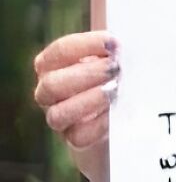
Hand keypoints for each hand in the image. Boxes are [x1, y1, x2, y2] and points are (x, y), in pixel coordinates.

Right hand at [34, 31, 119, 149]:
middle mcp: (48, 92)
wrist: (116, 112)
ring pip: (58, 115)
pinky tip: (116, 110)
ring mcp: (58, 117)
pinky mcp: (73, 138)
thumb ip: (110, 49)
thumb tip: (122, 46)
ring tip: (115, 90)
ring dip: (90, 100)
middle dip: (88, 74)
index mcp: (51, 64)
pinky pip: (78, 137)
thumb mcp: (106, 56)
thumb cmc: (111, 73)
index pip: (60, 50)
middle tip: (115, 68)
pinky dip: (99, 123)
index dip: (87, 45)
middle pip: (52, 84)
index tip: (114, 43)